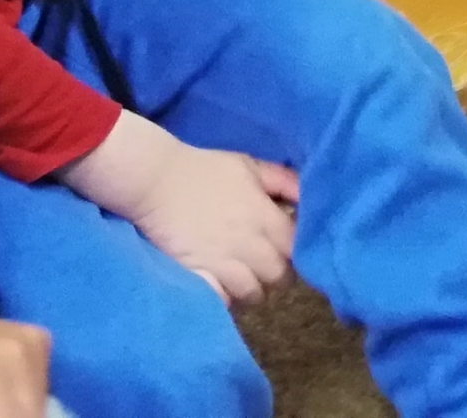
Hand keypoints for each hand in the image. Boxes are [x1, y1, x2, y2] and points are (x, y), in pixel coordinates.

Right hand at [61, 112, 297, 301]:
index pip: (298, 250)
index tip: (288, 253)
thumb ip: (284, 181)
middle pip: (279, 277)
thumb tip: (310, 197)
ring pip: (252, 293)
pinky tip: (222, 290)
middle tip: (266, 270)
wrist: (157, 182)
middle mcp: (250, 244)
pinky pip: (222, 301)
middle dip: (277, 278)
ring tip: (244, 282)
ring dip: (252, 291)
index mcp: (265, 217)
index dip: (297, 254)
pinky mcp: (198, 277)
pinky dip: (226, 300)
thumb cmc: (205, 171)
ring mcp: (223, 264)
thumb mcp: (250, 166)